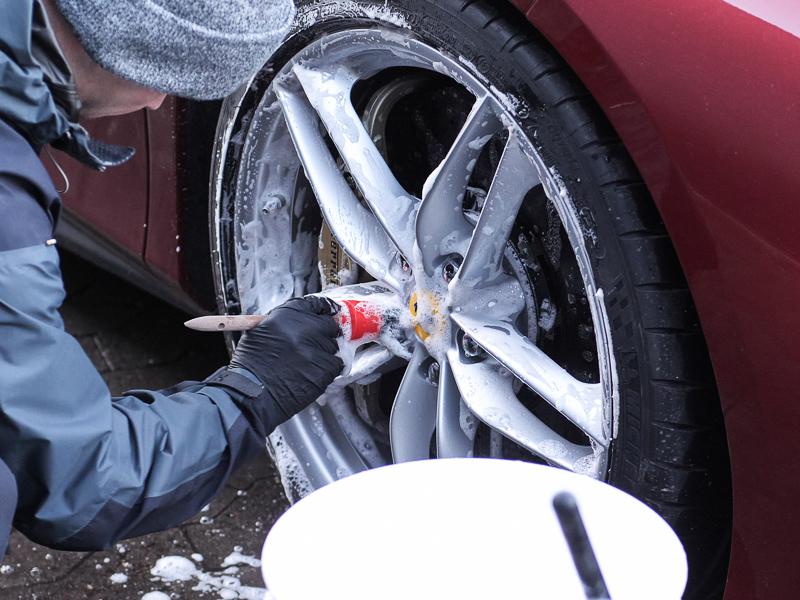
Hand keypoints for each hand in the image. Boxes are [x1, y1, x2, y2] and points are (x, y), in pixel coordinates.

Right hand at [230, 297, 342, 419]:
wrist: (252, 392)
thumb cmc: (252, 366)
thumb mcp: (261, 331)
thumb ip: (285, 323)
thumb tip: (305, 322)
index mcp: (288, 314)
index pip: (316, 304)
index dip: (322, 311)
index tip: (325, 316)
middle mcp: (305, 327)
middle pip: (329, 324)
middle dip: (325, 334)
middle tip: (316, 345)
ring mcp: (316, 347)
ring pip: (334, 346)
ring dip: (325, 354)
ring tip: (307, 365)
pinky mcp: (325, 367)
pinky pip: (337, 364)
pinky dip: (328, 370)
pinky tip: (312, 374)